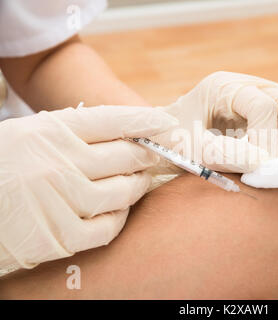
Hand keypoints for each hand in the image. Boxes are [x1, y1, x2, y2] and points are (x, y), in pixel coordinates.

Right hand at [0, 105, 177, 273]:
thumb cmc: (4, 165)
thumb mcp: (31, 134)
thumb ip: (74, 131)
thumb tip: (129, 131)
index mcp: (51, 131)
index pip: (114, 120)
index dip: (147, 121)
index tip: (167, 124)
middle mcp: (58, 163)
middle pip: (126, 155)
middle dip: (148, 154)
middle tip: (154, 155)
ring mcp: (60, 201)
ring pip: (123, 192)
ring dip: (138, 186)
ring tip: (138, 181)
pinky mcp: (59, 237)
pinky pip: (108, 228)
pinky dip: (120, 218)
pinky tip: (118, 210)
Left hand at [154, 71, 277, 171]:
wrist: (167, 138)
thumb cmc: (171, 141)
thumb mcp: (187, 150)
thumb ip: (220, 155)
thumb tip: (260, 163)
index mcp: (222, 87)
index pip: (263, 106)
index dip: (266, 139)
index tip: (258, 169)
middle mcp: (245, 84)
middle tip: (270, 170)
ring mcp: (259, 94)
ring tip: (267, 164)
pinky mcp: (267, 109)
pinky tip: (266, 158)